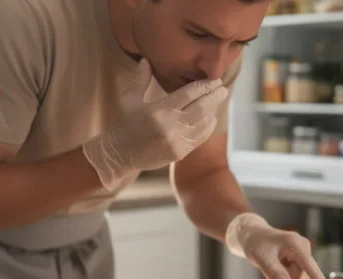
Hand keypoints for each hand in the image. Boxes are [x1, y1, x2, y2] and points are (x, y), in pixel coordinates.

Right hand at [83, 58, 228, 189]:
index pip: (188, 94)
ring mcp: (177, 141)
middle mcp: (170, 126)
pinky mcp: (180, 152)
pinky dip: (208, 127)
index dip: (203, 85)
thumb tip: (146, 60)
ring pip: (203, 123)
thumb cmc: (125, 123)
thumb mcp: (130, 100)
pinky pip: (200, 138)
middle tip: (222, 88)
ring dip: (212, 111)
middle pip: (201, 108)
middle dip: (214, 96)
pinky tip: (210, 118)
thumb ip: (141, 80)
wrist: (120, 154)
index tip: (214, 79)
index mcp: (159, 110)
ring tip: (217, 101)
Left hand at [225, 213, 334, 278]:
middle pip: (301, 277)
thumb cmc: (257, 244)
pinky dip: (285, 274)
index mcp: (296, 245)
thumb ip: (273, 272)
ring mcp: (304, 254)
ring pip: (298, 278)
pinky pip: (296, 275)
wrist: (255, 236)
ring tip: (274, 262)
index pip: (310, 267)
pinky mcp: (302, 260)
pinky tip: (279, 263)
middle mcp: (304, 248)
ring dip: (284, 276)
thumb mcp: (261, 258)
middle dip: (285, 277)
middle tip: (271, 264)